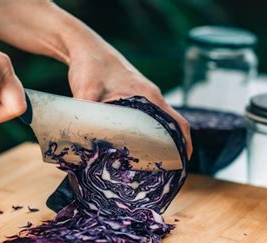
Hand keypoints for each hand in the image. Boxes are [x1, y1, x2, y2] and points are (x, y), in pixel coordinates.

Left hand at [68, 43, 192, 157]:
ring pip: (160, 121)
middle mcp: (150, 96)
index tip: (184, 162)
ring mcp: (143, 95)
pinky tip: (136, 144)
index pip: (177, 123)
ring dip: (162, 139)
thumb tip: (82, 143)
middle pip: (172, 125)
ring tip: (153, 163)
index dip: (184, 143)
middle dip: (174, 147)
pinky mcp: (133, 95)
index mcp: (148, 96)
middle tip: (168, 170)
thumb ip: (86, 116)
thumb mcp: (87, 92)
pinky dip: (149, 131)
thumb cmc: (90, 65)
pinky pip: (148, 116)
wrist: (85, 47)